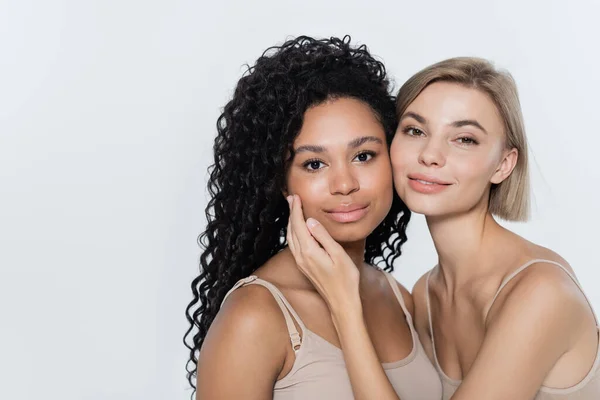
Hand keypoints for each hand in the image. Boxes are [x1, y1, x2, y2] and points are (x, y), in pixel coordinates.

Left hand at [286, 194, 360, 315]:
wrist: (341, 302)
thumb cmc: (345, 279)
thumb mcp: (338, 255)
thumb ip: (323, 236)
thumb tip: (311, 221)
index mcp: (309, 252)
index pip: (299, 225)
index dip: (296, 210)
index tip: (295, 197)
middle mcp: (301, 257)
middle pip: (292, 230)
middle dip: (291, 214)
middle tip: (292, 199)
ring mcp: (301, 263)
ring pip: (291, 238)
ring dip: (291, 223)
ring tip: (293, 210)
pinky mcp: (304, 267)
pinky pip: (294, 245)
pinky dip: (294, 233)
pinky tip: (298, 230)